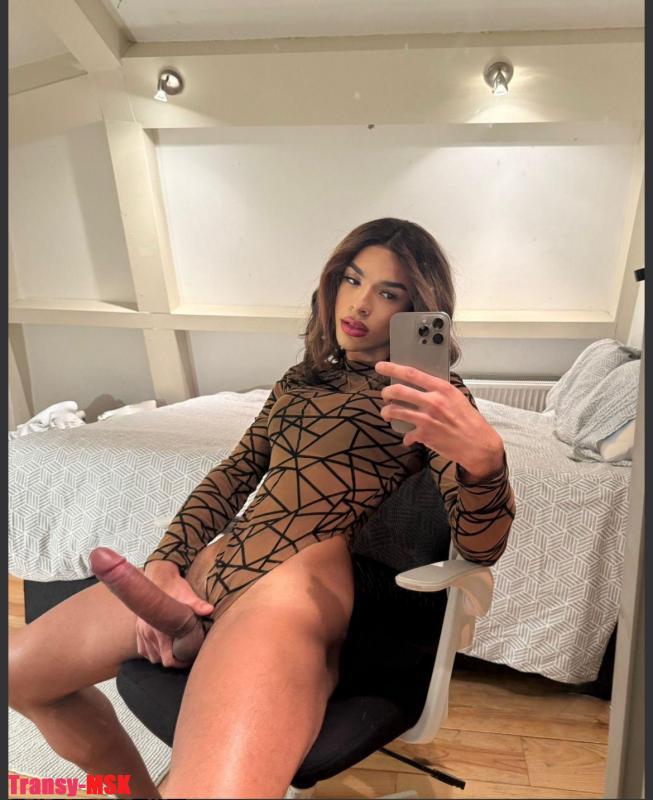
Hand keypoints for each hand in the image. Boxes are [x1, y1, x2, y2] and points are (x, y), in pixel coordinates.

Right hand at [137, 560, 214, 667]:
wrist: (158, 576)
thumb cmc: (174, 587)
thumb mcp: (187, 595)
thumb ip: (197, 605)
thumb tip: (210, 610)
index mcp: (160, 629)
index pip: (167, 659)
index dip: (179, 663)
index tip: (188, 659)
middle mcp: (149, 633)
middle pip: (158, 660)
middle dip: (172, 661)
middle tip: (184, 656)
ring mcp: (142, 631)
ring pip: (150, 656)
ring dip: (161, 656)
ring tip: (174, 652)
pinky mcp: (138, 628)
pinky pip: (142, 648)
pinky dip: (150, 651)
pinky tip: (161, 647)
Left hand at [374, 360, 504, 479]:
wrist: (478, 444)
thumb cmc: (470, 421)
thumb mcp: (457, 398)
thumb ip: (439, 391)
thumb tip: (422, 385)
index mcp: (442, 389)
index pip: (411, 373)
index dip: (392, 368)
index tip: (380, 366)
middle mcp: (432, 402)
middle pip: (398, 391)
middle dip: (386, 392)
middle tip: (385, 395)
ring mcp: (426, 419)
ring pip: (395, 411)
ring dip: (387, 412)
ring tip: (387, 413)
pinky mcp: (424, 435)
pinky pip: (406, 434)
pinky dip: (406, 437)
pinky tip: (408, 439)